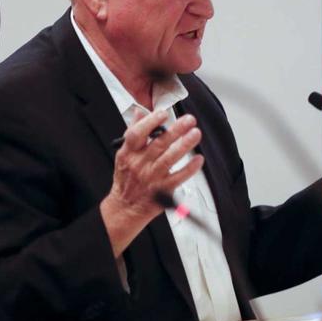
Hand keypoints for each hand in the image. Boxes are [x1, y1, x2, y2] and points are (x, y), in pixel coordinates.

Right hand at [100, 108, 203, 255]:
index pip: (137, 134)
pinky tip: (198, 159)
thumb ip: (132, 132)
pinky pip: (179, 177)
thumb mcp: (123, 154)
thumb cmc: (126, 179)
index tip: (163, 113)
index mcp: (128, 153)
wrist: (125, 207)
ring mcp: (152, 177)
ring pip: (170, 158)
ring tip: (195, 134)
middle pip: (159, 144)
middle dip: (176, 130)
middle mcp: (140, 164)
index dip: (150, 122)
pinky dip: (190, 168)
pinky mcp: (163, 190)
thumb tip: (139, 112)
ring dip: (185, 145)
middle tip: (189, 120)